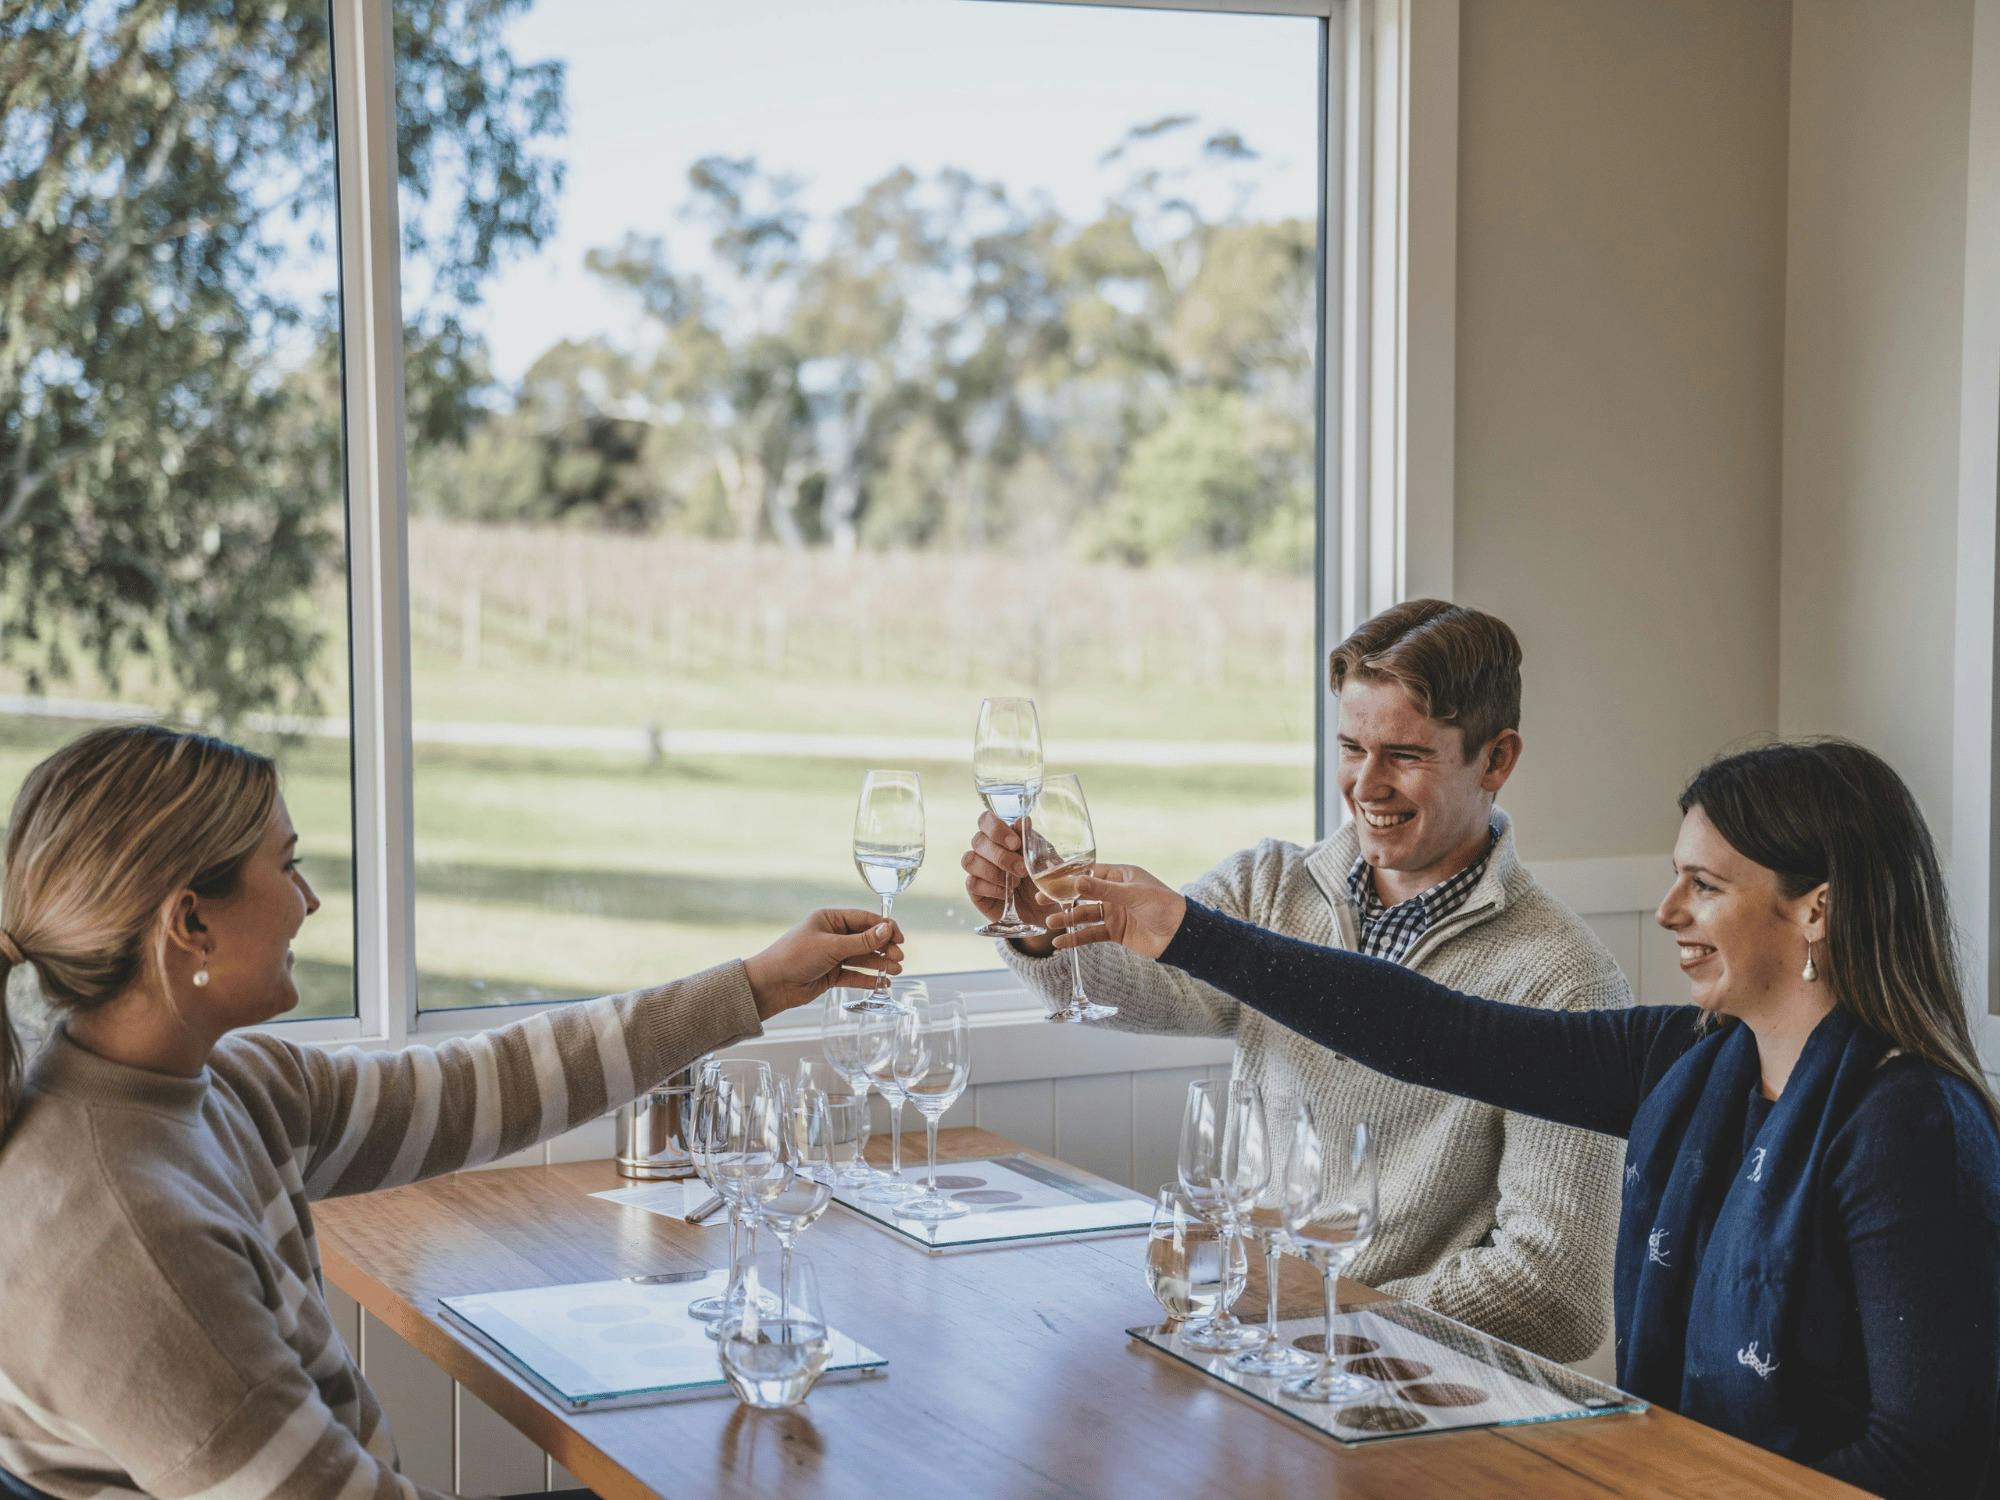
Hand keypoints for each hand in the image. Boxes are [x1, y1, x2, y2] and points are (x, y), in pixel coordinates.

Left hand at [743, 908, 905, 1021]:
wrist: (771, 984)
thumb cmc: (795, 956)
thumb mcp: (831, 946)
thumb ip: (862, 941)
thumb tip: (887, 929)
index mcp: (830, 919)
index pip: (864, 919)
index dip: (884, 927)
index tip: (899, 938)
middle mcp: (832, 935)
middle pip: (866, 939)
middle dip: (884, 947)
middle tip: (899, 957)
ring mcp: (832, 955)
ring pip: (862, 958)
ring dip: (879, 963)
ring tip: (896, 970)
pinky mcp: (830, 974)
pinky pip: (854, 974)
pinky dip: (868, 978)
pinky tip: (882, 982)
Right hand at [959, 810, 1059, 956]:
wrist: (1043, 910)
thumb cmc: (1042, 878)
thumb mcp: (1042, 859)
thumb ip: (1030, 840)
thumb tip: (1023, 820)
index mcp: (1001, 836)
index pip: (985, 820)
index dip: (996, 829)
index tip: (1015, 843)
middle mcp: (986, 849)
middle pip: (978, 840)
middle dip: (1001, 856)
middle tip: (1021, 870)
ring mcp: (977, 869)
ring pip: (970, 860)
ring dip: (994, 872)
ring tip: (1015, 883)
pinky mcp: (975, 889)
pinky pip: (972, 883)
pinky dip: (991, 888)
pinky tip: (1006, 894)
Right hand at [1045, 864, 1186, 960]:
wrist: (1180, 935)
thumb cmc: (1163, 905)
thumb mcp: (1132, 894)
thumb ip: (1103, 890)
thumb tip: (1076, 882)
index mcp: (1120, 876)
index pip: (1088, 873)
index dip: (1068, 877)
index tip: (1048, 880)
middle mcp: (1114, 893)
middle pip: (1082, 894)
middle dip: (1061, 897)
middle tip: (1040, 899)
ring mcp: (1113, 913)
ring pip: (1084, 914)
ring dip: (1067, 919)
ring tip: (1049, 923)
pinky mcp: (1115, 932)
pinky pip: (1091, 934)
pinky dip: (1076, 938)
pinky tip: (1061, 942)